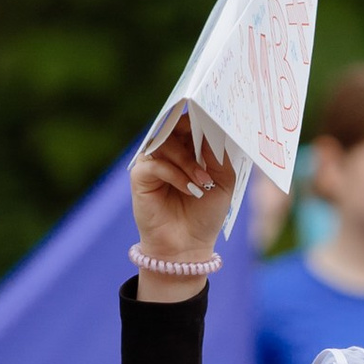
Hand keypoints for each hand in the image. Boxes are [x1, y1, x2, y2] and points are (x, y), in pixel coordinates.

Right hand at [130, 113, 226, 296]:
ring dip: (188, 161)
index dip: (203, 118)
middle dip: (195, 134)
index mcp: (188, 147)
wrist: (187, 245)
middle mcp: (168, 150)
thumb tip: (214, 132)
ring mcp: (153, 162)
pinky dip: (175, 175)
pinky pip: (155, 164)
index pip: (192, 122)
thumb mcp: (223, 182)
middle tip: (210, 147)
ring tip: (203, 182)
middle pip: (176, 125)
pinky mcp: (140, 176)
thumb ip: (219, 156)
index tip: (218, 120)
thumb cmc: (205, 213)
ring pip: (166, 143)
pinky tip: (190, 190)